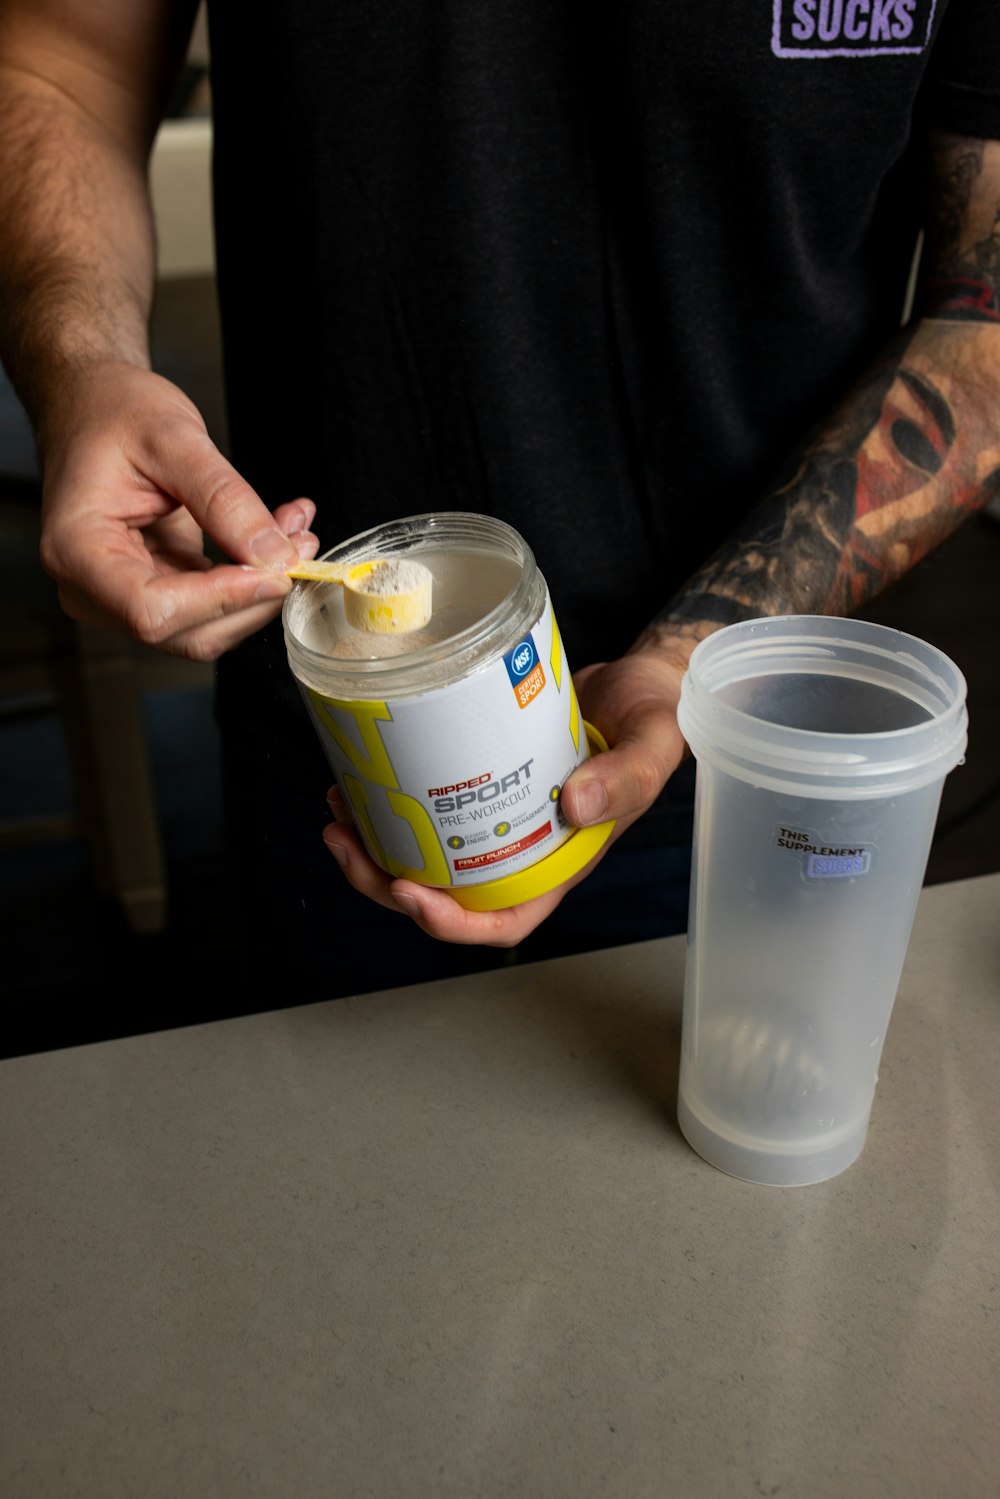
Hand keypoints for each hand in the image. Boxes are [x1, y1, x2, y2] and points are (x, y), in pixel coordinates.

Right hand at [37, 361, 319, 658]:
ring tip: (294, 531)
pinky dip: (252, 577)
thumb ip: (224, 499)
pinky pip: (212, 605)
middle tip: (299, 544)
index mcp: (76, 551)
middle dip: (253, 596)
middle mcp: (92, 589)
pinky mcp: (155, 590)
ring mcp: (121, 597)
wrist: (92, 405)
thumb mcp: (173, 437)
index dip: (222, 600)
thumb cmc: (111, 411)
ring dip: (261, 588)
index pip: (152, 611)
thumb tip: (274, 556)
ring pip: (207, 629)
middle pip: (186, 632)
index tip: (276, 571)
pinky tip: (278, 536)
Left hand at [322, 636, 693, 946]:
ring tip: (338, 807)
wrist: (638, 675)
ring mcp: (494, 815)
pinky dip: (387, 800)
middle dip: (382, 881)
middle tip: (342, 837)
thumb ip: (627, 775)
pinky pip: (425, 805)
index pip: (501, 921)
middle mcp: (520, 848)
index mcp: (560, 861)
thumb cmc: (654, 715)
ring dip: (372, 844)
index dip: (449, 922)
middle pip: (442, 894)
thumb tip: (575, 804)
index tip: (408, 890)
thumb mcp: (653, 743)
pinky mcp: (475, 777)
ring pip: (421, 854)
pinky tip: (361, 776)